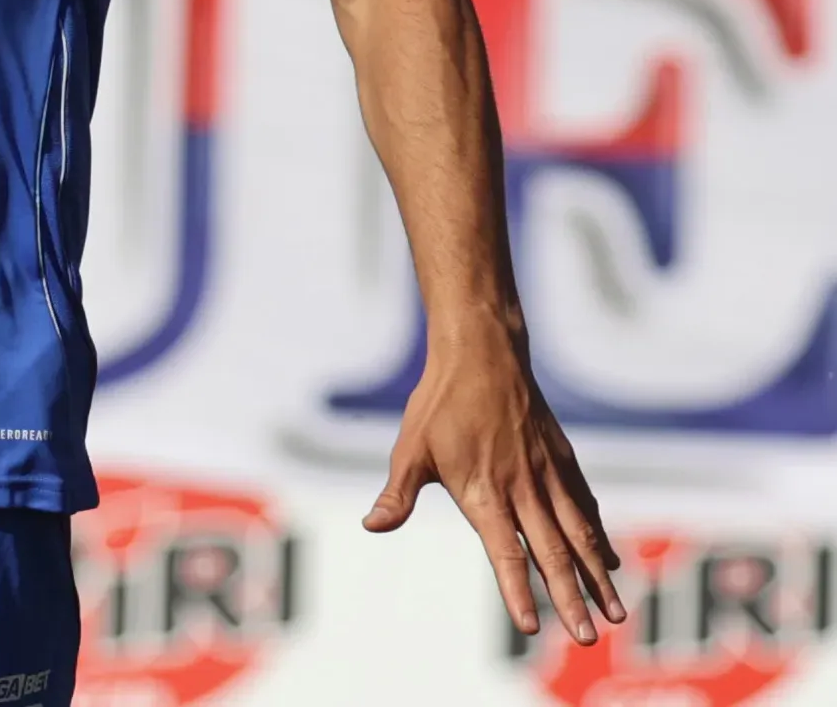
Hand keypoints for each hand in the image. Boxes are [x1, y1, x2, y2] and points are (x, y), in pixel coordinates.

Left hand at [365, 331, 622, 643]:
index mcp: (482, 490)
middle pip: (552, 552)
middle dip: (571, 598)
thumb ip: (397, 494)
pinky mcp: (561, 458)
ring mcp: (546, 473)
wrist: (481, 351)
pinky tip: (607, 560)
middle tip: (588, 638)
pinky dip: (597, 535)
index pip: (504, 551)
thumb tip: (372, 526)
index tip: (531, 627)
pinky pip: (584, 504)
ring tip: (616, 613)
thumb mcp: (410, 448)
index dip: (517, 591)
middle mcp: (521, 487)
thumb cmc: (439, 402)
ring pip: (578, 533)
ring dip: (596, 576)